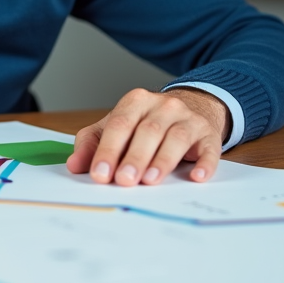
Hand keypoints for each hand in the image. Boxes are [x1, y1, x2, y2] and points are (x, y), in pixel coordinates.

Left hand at [66, 87, 230, 185]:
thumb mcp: (117, 126)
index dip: (108, 150)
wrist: (192, 108)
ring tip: (150, 181)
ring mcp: (188, 119)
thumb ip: (93, 143)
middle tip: (124, 181)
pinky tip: (196, 177)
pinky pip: (209, 149)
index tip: (100, 174)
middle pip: (148, 131)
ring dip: (162, 161)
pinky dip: (204, 164)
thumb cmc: (147, 123)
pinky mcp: (208, 135)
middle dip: (134, 158)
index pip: (119, 124)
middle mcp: (164, 106)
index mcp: (136, 101)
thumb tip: (74, 165)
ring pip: (176, 138)